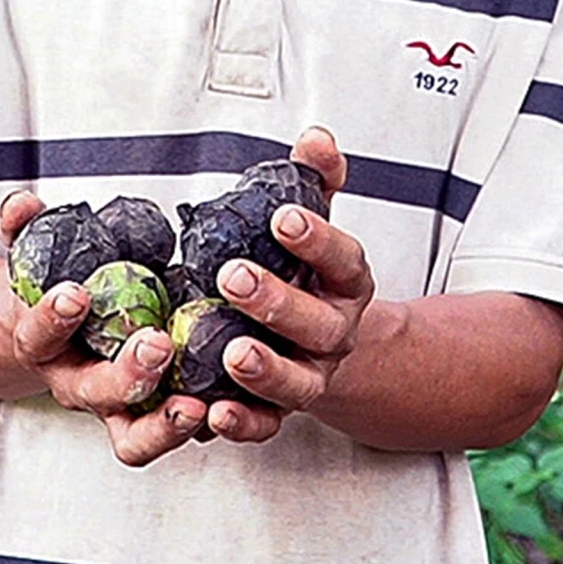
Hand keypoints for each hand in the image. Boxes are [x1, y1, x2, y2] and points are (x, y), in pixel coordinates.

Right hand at [0, 191, 207, 465]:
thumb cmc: (61, 290)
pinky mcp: (159, 416)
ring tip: (198, 406)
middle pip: (96, 395)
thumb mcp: (35, 256)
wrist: (66, 338)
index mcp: (44, 346)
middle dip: (126, 375)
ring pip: (135, 440)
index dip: (52, 319)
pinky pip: (180, 431)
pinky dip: (210, 424)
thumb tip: (24, 204)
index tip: (75, 294)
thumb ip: (24, 226)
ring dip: (167, 425)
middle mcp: (80, 385)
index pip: (38, 338)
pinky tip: (235, 405)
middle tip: (156, 344)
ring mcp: (119, 409)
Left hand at [205, 127, 374, 441]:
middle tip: (233, 276)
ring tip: (232, 352)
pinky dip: (243, 422)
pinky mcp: (281, 411)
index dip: (317, 239)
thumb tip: (317, 139)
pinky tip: (215, 413)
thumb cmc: (310, 276)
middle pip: (317, 324)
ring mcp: (311, 375)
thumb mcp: (316, 224)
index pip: (343, 259)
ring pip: (297, 382)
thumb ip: (316, 182)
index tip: (283, 218)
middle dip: (277, 301)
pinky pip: (266, 425)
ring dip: (265, 368)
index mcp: (347, 284)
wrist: (330, 347)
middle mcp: (335, 334)